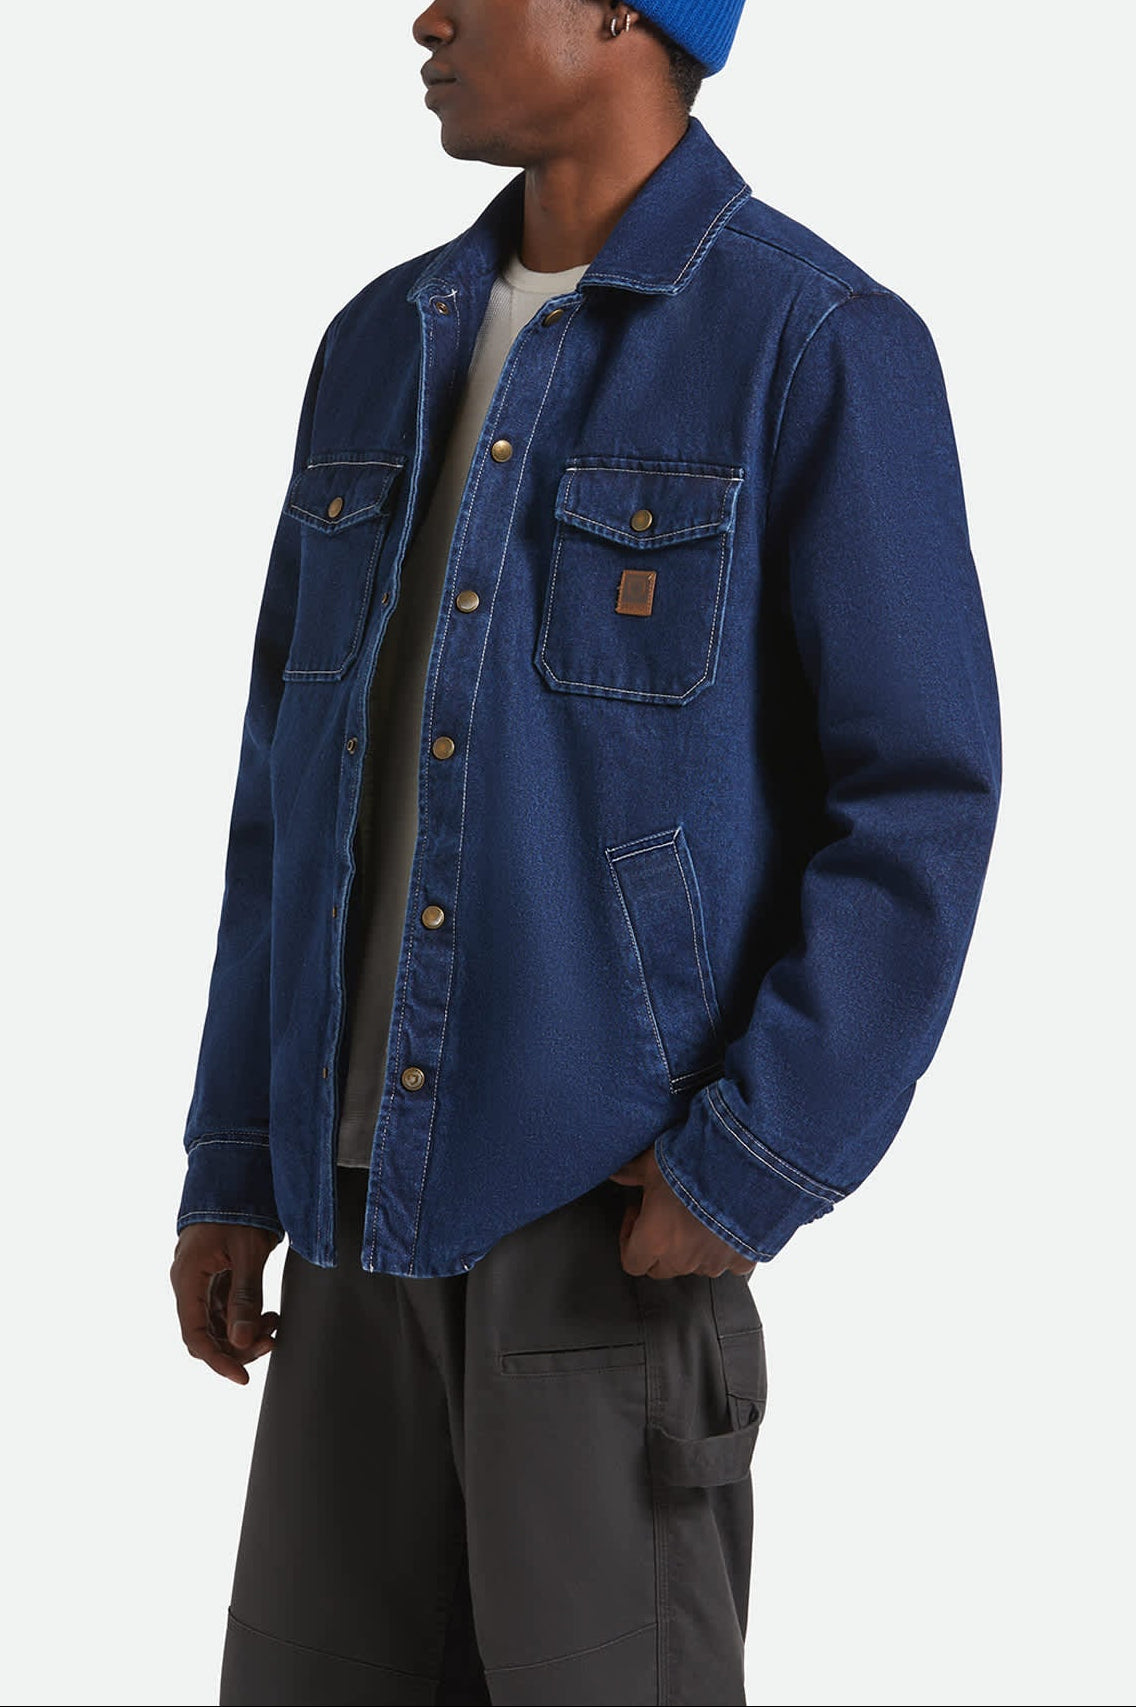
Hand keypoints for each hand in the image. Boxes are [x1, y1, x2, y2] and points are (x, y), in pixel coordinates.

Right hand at [170, 1223, 282, 1382]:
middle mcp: (189, 1282)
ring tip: (274, 1325)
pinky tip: (268, 1315)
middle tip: (271, 1343)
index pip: (195, 1335)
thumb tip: (242, 1342)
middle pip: (206, 1333)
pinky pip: (226, 1306)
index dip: (218, 1361)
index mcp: (188, 1278)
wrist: (237, 1171)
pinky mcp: (215, 1273)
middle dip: (237, 1346)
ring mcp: (201, 1278)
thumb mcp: (248, 1252)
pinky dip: (246, 1315)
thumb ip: (245, 1297)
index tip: (243, 1378)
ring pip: (218, 1322)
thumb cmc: (239, 1207)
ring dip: (245, 1331)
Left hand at [609, 1145, 756, 1278]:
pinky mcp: (743, 1259)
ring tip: (697, 1214)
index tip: (638, 1214)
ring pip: (695, 1266)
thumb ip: (631, 1172)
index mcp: (654, 1241)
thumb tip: (616, 1171)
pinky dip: (727, 1248)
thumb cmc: (696, 1166)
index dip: (628, 1239)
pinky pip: (730, 1263)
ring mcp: (714, 1262)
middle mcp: (682, 1259)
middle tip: (665, 1214)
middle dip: (658, 1245)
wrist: (747, 1167)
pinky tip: (727, 1222)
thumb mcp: (654, 1162)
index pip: (632, 1262)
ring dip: (692, 1247)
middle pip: (661, 1267)